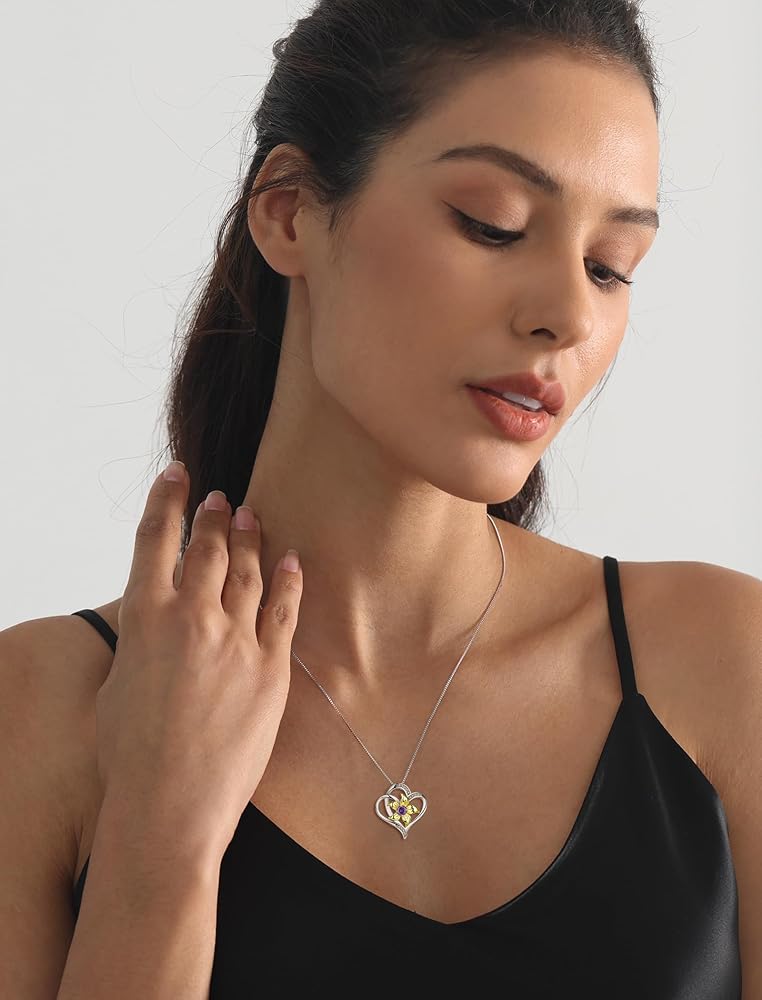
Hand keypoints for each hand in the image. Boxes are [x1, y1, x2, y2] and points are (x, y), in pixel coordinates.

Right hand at [94, 462, 302, 863]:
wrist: (169, 806)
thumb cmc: (130, 756)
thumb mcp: (115, 685)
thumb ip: (137, 641)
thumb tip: (151, 621)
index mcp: (144, 616)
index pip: (155, 539)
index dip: (168, 500)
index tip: (177, 476)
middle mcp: (191, 616)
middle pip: (207, 547)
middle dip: (213, 516)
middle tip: (219, 498)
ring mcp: (235, 639)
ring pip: (248, 571)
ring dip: (250, 539)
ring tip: (251, 516)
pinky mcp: (271, 667)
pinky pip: (284, 610)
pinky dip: (289, 580)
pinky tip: (292, 560)